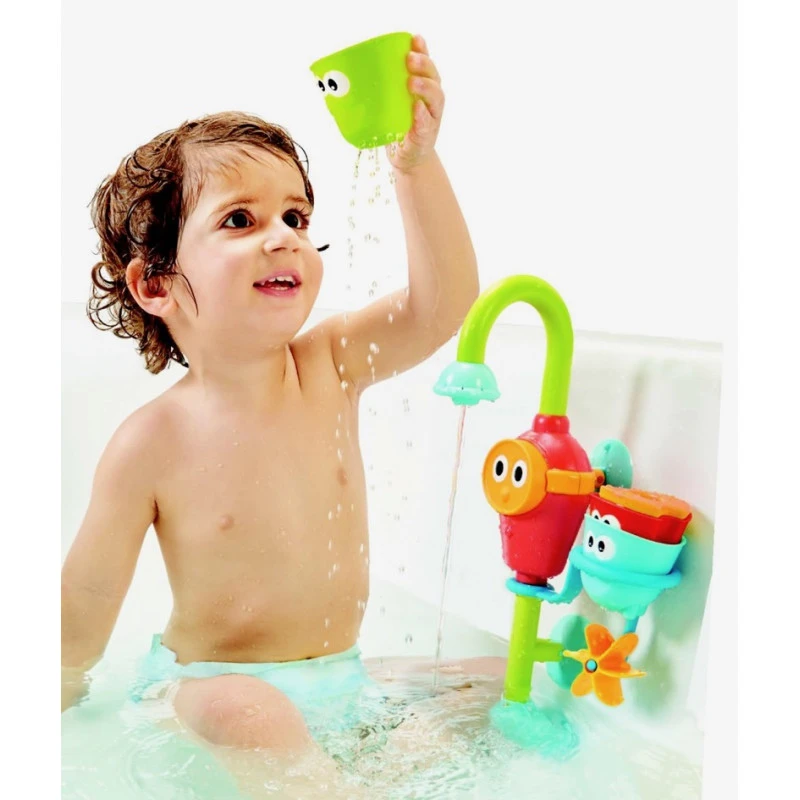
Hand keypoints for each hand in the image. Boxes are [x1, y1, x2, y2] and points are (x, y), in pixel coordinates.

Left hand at [386, 35, 443, 174]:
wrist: (406, 158)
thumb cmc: (395, 127)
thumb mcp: (387, 105)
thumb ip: (377, 90)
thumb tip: (340, 80)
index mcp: (421, 87)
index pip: (425, 64)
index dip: (422, 49)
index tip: (413, 38)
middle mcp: (430, 99)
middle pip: (434, 76)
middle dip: (423, 64)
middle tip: (408, 59)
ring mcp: (431, 116)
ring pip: (436, 96)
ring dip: (425, 87)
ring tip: (412, 82)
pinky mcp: (426, 134)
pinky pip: (427, 122)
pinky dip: (422, 115)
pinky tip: (416, 108)